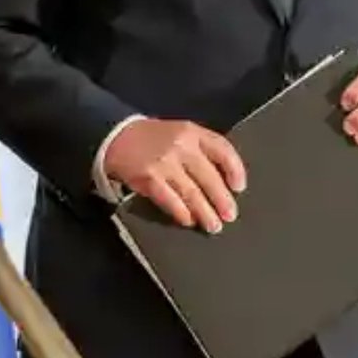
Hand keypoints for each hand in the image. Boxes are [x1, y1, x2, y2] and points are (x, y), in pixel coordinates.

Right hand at [103, 119, 245, 233]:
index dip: (235, 169)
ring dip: (205, 212)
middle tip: (230, 215)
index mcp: (193, 132)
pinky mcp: (150, 179)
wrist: (118, 137)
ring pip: (192, 193)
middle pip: (210, 176)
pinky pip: (171, 201)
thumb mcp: (181, 133)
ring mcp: (165, 163)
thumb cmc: (156, 138)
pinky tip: (189, 220)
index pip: (222, 150)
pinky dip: (182, 213)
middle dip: (222, 199)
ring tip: (214, 225)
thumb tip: (225, 180)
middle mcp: (182, 146)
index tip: (239, 187)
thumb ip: (202, 150)